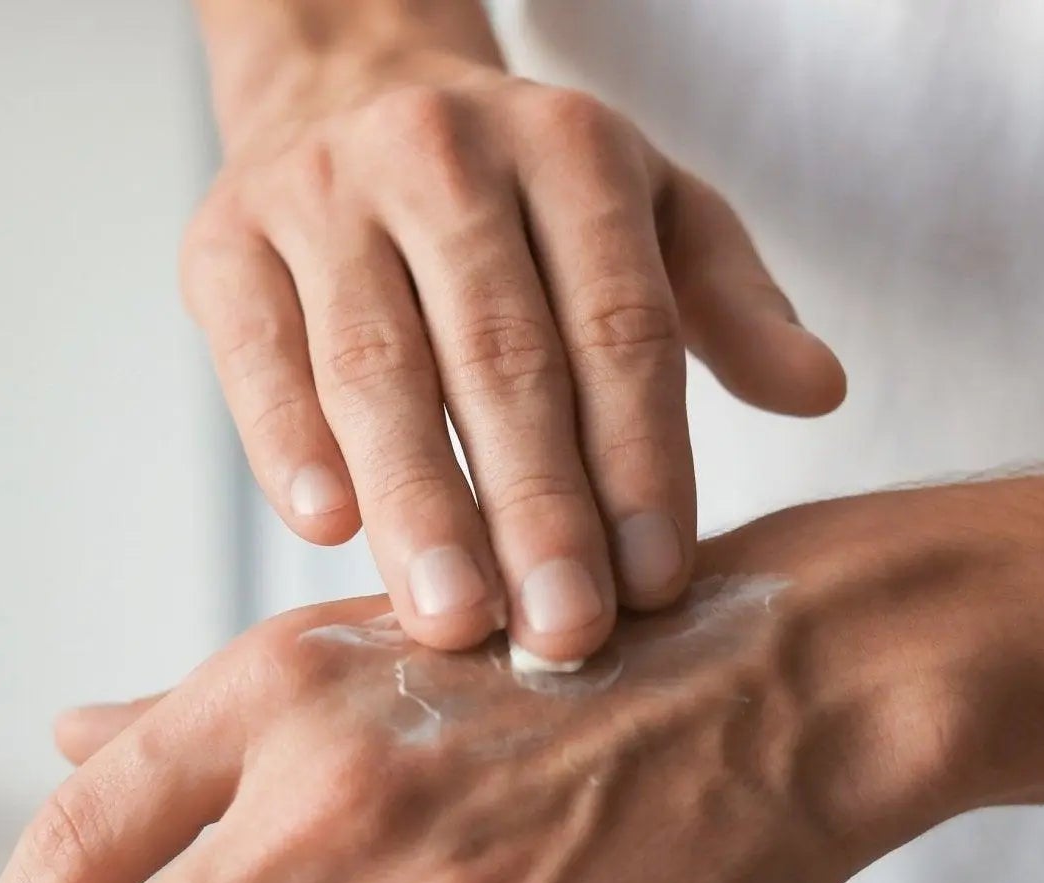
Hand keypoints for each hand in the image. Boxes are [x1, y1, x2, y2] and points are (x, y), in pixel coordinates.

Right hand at [184, 33, 846, 664]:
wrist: (350, 87)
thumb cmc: (521, 193)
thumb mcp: (650, 214)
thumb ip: (729, 304)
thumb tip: (820, 391)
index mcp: (572, 150)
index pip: (620, 324)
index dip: (641, 460)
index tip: (658, 583)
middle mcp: (444, 155)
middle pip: (502, 355)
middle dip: (538, 508)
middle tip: (564, 634)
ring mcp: (323, 192)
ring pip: (377, 366)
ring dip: (420, 501)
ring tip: (456, 621)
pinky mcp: (223, 241)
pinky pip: (256, 353)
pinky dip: (286, 441)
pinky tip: (328, 531)